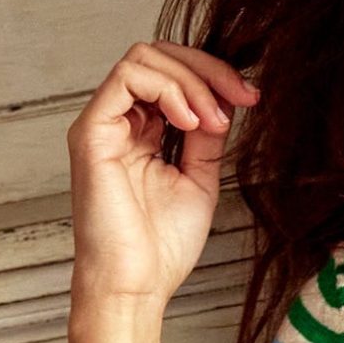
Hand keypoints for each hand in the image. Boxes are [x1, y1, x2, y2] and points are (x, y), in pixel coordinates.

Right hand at [66, 40, 259, 314]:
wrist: (136, 285)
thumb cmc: (161, 246)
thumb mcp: (200, 180)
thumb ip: (207, 138)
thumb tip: (225, 99)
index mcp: (143, 133)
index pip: (173, 76)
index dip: (214, 77)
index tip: (251, 98)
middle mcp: (120, 122)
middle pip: (159, 57)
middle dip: (208, 69)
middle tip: (242, 98)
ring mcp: (103, 124)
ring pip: (144, 58)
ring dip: (191, 81)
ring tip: (215, 122)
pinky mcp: (92, 131)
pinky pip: (127, 77)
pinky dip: (167, 89)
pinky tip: (191, 121)